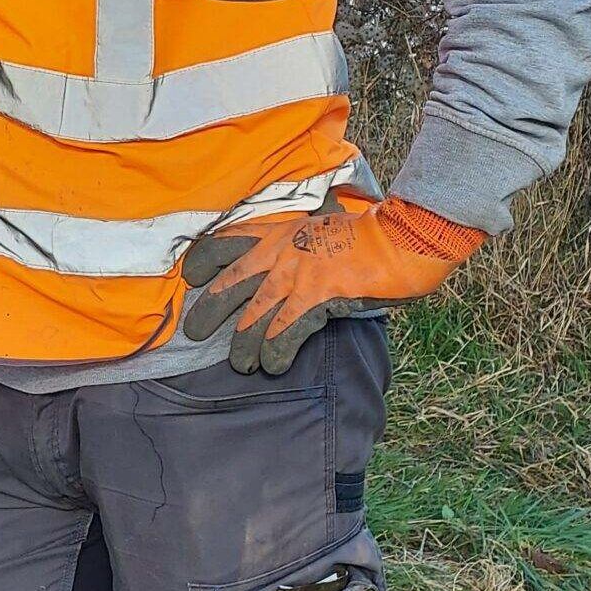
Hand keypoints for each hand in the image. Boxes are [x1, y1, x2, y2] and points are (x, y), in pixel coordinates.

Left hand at [180, 194, 483, 374]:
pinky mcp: (315, 297)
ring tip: (239, 364)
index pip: (225, 242)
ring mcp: (295, 275)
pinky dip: (275, 352)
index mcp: (277, 231)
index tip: (190, 277)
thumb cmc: (368, 233)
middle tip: (192, 332)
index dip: (204, 260)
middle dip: (208, 310)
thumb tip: (288, 255)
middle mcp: (278, 252)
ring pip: (253, 316)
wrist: (399, 238)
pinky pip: (284, 331)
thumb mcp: (322, 224)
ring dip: (242, 344)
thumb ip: (300, 239)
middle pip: (229, 284)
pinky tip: (273, 366)